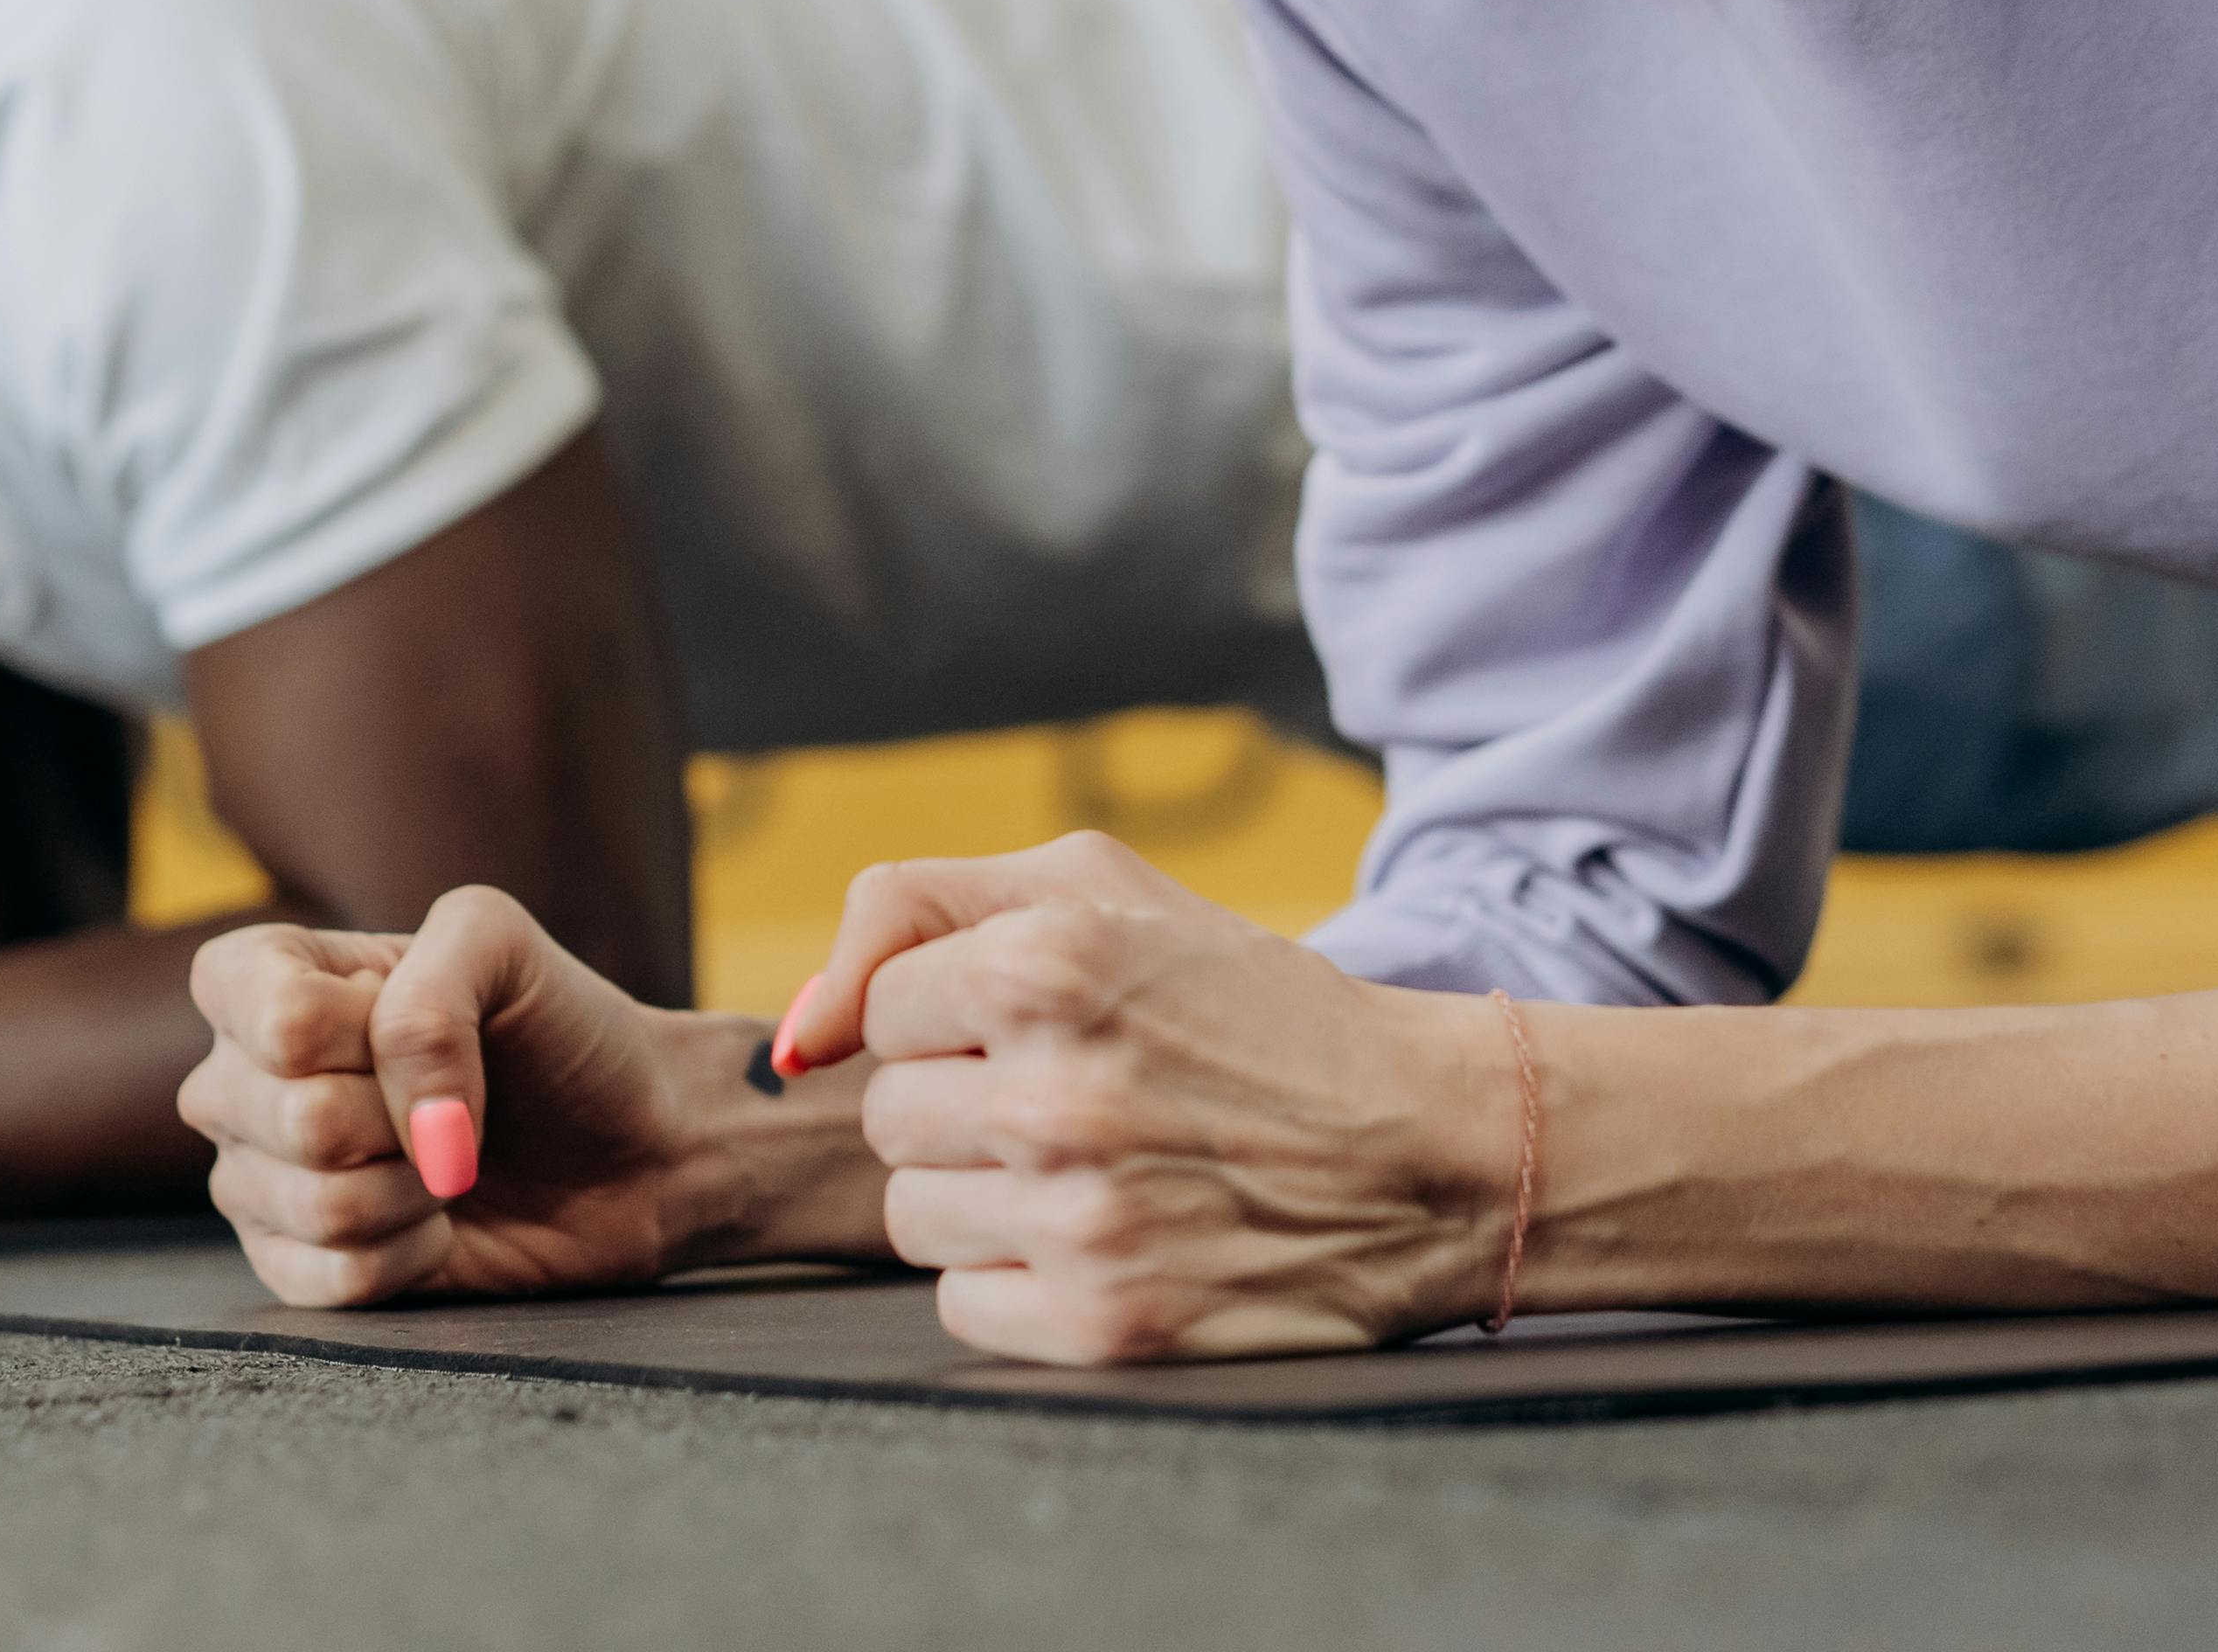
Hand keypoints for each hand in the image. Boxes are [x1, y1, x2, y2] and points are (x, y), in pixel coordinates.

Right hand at [179, 887, 857, 1305]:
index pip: (267, 1012)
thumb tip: (409, 1132)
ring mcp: (261, 1178)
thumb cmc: (560, 1030)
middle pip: (296, 1116)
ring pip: (314, 1205)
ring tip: (448, 1161)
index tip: (423, 1014)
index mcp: (267, 979)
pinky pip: (330, 1282)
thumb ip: (431, 996)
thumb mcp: (501, 943)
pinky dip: (411, 1256)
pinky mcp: (298, 1268)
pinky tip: (437, 1224)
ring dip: (415, 1190)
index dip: (362, 1027)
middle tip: (452, 1101)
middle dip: (406, 1116)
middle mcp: (242, 1078)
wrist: (632, 1144)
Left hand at [784, 831, 1518, 1365]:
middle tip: (1080, 1101)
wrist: (1424, 1145)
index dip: (957, 1019)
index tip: (1047, 1028)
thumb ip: (908, 911)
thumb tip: (793, 1039)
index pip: (880, 1012)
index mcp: (1048, 960)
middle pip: (889, 1120)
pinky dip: (1019, 1282)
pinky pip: (963, 1307)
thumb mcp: (1096, 889)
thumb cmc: (1245, 1007)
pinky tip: (1107, 1241)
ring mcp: (1081, 1218)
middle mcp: (1056, 1090)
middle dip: (967, 1109)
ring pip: (913, 1216)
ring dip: (985, 1198)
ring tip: (1095, 1170)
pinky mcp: (1105, 1327)